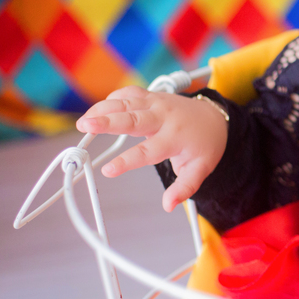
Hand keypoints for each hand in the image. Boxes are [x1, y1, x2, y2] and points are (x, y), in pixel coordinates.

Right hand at [75, 86, 228, 212]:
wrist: (215, 117)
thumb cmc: (205, 144)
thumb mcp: (201, 169)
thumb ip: (185, 187)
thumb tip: (169, 205)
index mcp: (175, 137)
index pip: (147, 152)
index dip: (126, 162)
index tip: (108, 170)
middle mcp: (164, 117)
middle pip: (132, 119)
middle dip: (107, 122)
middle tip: (85, 127)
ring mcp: (157, 103)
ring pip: (127, 103)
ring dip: (103, 109)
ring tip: (83, 122)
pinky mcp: (152, 96)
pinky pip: (130, 93)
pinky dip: (113, 99)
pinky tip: (98, 110)